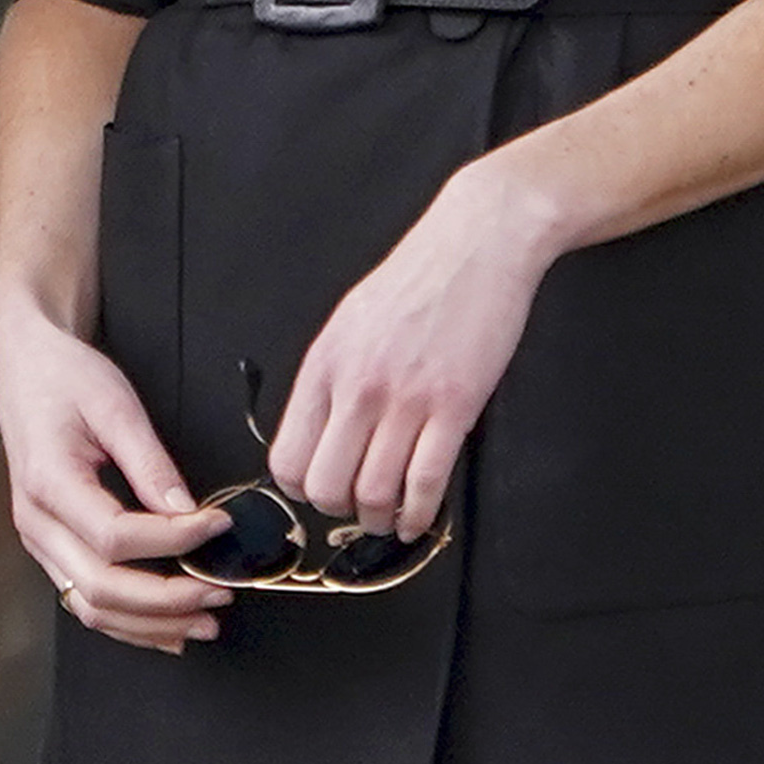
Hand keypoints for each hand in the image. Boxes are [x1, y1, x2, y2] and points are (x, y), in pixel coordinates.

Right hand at [0, 302, 230, 651]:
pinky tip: (166, 627)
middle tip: (218, 592)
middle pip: (101, 589)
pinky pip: (85, 599)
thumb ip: (151, 463)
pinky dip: (129, 622)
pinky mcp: (50, 544)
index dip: (174, 540)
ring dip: (150, 625)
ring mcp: (39, 539)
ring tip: (202, 620)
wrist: (24, 366)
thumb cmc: (62, 377)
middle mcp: (36, 521)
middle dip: (167, 602)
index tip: (217, 525)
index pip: (116, 537)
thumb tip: (187, 511)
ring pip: (91, 608)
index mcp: (49, 482)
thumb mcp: (115, 404)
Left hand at [267, 158, 562, 540]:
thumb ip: (332, 375)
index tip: (320, 491)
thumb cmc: (417, 278)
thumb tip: (321, 428)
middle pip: (326, 486)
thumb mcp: (351, 321)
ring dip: (380, 521)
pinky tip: (420, 519)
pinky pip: (426, 482)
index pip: (288, 455)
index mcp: (325, 364)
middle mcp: (357, 385)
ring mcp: (405, 398)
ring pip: (374, 493)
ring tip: (389, 520)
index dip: (302, 488)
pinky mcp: (454, 406)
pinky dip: (420, 515)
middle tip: (356, 511)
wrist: (476, 243)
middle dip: (339, 513)